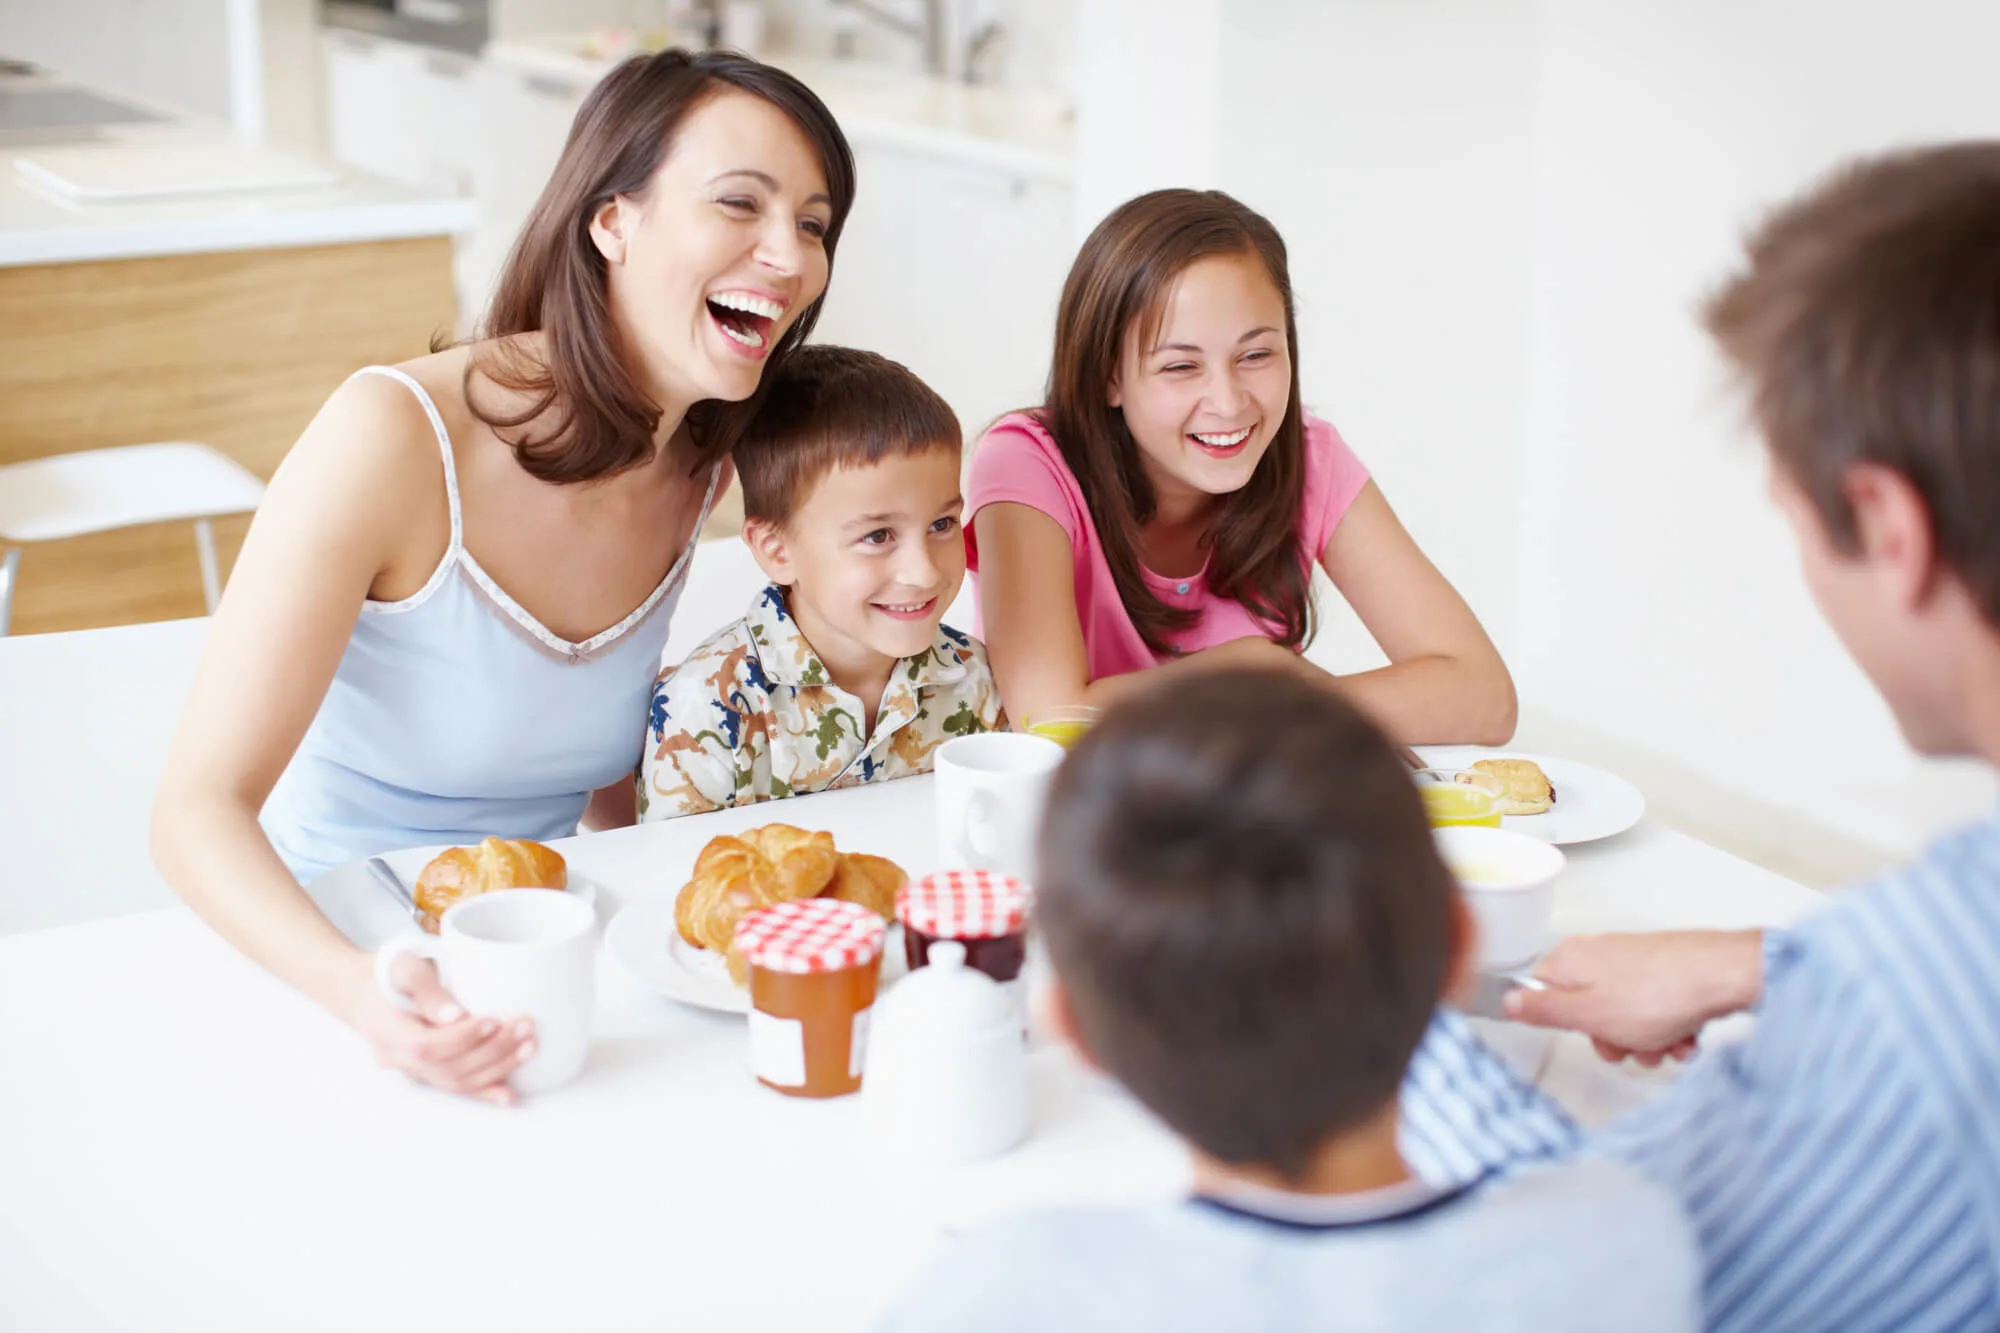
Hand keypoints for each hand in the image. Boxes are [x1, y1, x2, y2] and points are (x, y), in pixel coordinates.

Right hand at [339, 952, 535, 1103]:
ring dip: (497, 1067)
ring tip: (529, 1046)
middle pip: (447, 1067)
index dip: (462, 1038)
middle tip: (524, 1026)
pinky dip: (485, 1092)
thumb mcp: (401, 966)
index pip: (426, 1046)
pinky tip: (509, 1095)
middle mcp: (397, 1059)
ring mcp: (412, 1070)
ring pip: (456, 1080)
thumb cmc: (386, 973)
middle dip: (492, 1050)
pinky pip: (456, 1088)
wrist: (364, 991)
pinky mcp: (427, 1073)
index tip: (494, 1019)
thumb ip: (425, 988)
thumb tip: (454, 1015)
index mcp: (386, 1032)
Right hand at [1502, 930, 1762, 1065]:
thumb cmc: (1659, 993)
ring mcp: (1633, 960)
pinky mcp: (1663, 968)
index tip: (1586, 1034)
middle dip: (1612, 1037)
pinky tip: (1685, 1036)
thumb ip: (1542, 1009)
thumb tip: (1507, 1001)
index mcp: (1570, 959)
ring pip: (1625, 1013)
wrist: (1724, 975)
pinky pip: (1654, 1006)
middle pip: (1587, 1008)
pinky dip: (1668, 1026)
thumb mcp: (1588, 1014)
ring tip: (1667, 1043)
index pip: (1542, 992)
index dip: (1564, 1023)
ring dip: (1645, 1038)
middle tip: (1631, 1045)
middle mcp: (1598, 953)